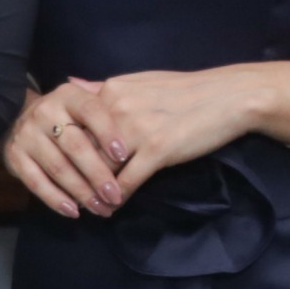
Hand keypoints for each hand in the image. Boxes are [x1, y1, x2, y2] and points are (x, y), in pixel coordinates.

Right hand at [5, 79, 124, 217]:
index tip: (124, 156)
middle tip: (115, 196)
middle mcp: (45, 112)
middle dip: (97, 173)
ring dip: (81, 192)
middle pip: (75, 145)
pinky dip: (55, 199)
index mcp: (68, 95)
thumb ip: (108, 110)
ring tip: (100, 208)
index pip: (91, 111)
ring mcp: (27, 135)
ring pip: (57, 167)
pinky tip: (73, 211)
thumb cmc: (67, 115)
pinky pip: (36, 182)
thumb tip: (137, 125)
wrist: (17, 117)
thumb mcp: (84, 103)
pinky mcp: (15, 157)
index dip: (108, 132)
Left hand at [61, 68, 261, 194]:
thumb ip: (103, 87)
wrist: (228, 96)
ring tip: (90, 207)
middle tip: (70, 195)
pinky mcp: (158, 150)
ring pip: (100, 169)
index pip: (76, 123)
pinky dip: (116, 198)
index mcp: (111, 91)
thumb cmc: (186, 89)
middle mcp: (118, 108)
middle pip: (82, 149)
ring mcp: (137, 130)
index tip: (60, 166)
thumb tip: (71, 82)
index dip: (67, 149)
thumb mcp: (140, 80)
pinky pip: (127, 181)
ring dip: (93, 193)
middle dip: (75, 175)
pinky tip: (113, 208)